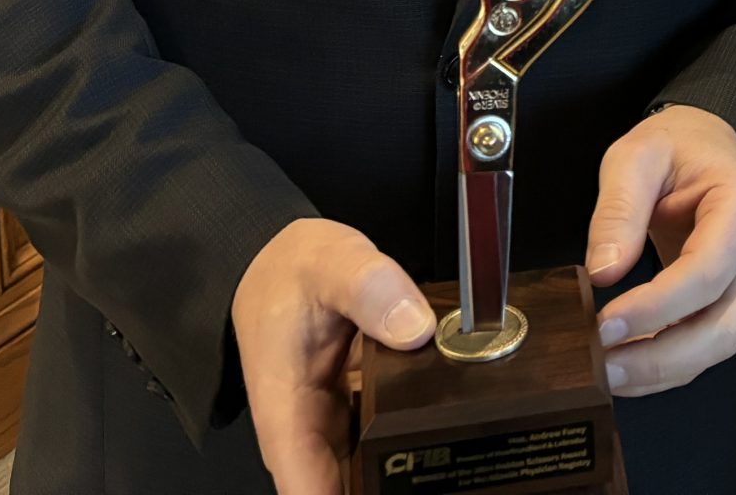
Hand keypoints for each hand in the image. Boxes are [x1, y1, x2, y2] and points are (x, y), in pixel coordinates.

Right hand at [231, 217, 434, 494]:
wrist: (284, 266)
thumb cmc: (292, 272)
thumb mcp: (330, 264)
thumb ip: (368, 288)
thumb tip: (415, 328)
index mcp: (286, 415)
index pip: (306, 490)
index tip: (390, 488)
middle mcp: (307, 437)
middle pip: (346, 490)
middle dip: (388, 486)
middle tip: (445, 490)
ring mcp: (334, 432)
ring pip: (368, 475)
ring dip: (401, 475)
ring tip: (451, 464)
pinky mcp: (357, 420)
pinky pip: (384, 446)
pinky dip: (412, 445)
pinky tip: (451, 438)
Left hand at [585, 104, 735, 395]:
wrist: (707, 144)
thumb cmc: (677, 145)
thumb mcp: (638, 155)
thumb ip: (619, 208)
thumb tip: (604, 271)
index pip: (706, 272)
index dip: (656, 306)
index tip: (605, 324)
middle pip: (723, 326)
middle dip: (663, 357)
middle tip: (606, 366)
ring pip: (719, 344)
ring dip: (665, 369)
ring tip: (611, 374)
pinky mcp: (727, 299)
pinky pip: (706, 342)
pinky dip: (669, 364)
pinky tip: (629, 368)